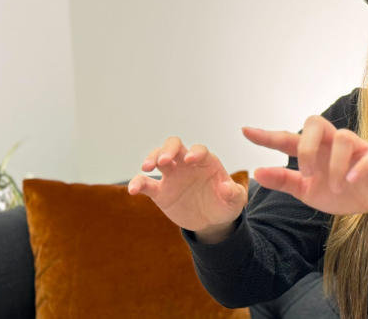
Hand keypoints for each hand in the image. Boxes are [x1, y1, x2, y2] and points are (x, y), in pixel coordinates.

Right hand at [128, 137, 246, 232]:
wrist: (212, 221)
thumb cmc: (225, 204)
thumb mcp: (235, 201)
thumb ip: (233, 193)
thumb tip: (226, 187)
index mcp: (207, 162)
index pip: (199, 150)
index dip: (195, 152)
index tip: (190, 160)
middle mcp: (187, 164)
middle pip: (174, 146)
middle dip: (168, 150)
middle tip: (164, 161)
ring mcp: (172, 175)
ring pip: (157, 158)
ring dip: (151, 158)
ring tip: (147, 168)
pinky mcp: (160, 191)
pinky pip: (145, 183)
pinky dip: (137, 183)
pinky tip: (132, 190)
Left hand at [243, 116, 367, 217]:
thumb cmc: (342, 191)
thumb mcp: (309, 191)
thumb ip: (285, 182)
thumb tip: (256, 172)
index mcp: (315, 150)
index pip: (288, 138)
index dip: (267, 136)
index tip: (245, 131)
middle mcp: (334, 142)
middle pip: (315, 123)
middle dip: (306, 148)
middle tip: (307, 174)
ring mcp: (358, 146)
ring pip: (344, 137)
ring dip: (335, 166)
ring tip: (336, 188)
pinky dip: (361, 166)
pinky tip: (352, 181)